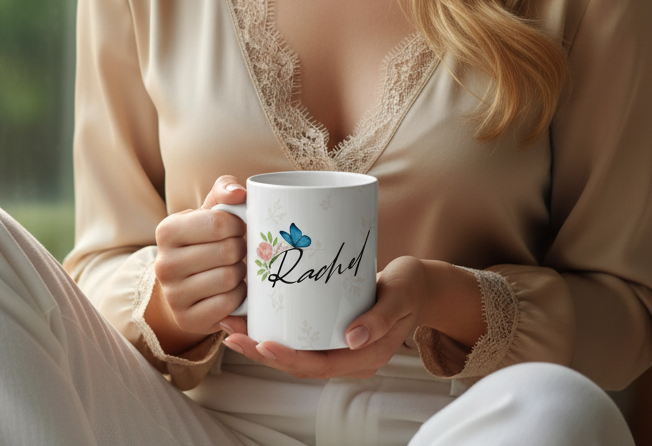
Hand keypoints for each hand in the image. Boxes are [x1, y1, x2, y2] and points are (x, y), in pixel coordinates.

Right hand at [145, 175, 247, 355]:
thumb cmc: (206, 238)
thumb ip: (225, 190)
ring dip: (241, 273)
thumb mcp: (211, 209)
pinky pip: (228, 306)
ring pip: (228, 279)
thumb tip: (240, 194)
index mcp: (167, 230)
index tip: (238, 227)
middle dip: (241, 249)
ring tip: (234, 268)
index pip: (217, 223)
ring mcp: (173, 295)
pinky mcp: (187, 320)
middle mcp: (164, 264)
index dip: (238, 224)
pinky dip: (239, 297)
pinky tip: (233, 290)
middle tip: (238, 250)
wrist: (187, 282)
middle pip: (227, 252)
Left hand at [221, 255, 431, 378]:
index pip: (317, 365)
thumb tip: (351, 338)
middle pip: (298, 362)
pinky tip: (255, 314)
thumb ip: (380, 317)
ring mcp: (338, 345)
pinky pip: (300, 337)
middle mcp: (347, 356)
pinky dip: (276, 328)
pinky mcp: (331, 330)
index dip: (286, 358)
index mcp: (363, 356)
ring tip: (232, 324)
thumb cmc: (410, 287)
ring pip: (294, 351)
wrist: (419, 285)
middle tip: (231, 332)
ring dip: (262, 341)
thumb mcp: (400, 296)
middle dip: (261, 350)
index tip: (260, 343)